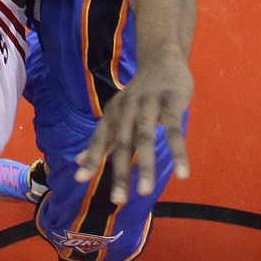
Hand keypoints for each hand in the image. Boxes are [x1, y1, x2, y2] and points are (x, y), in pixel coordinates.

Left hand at [74, 56, 192, 204]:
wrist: (162, 59)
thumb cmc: (139, 95)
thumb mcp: (117, 114)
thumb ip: (101, 140)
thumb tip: (78, 163)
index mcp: (114, 113)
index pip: (100, 138)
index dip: (90, 157)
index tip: (79, 179)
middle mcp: (127, 108)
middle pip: (122, 143)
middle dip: (120, 172)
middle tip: (118, 200)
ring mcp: (149, 104)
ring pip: (146, 137)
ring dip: (146, 165)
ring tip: (147, 192)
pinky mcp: (172, 101)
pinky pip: (175, 129)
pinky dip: (178, 152)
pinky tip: (183, 174)